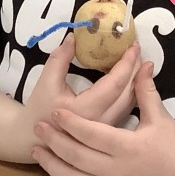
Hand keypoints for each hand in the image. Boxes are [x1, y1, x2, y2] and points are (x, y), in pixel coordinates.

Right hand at [21, 35, 140, 152]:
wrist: (35, 139)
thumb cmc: (39, 109)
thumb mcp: (46, 81)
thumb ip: (59, 58)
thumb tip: (74, 37)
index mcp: (85, 110)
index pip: (114, 84)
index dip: (127, 63)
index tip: (134, 46)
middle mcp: (100, 123)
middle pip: (128, 94)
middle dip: (136, 69)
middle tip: (139, 50)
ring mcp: (105, 131)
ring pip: (130, 104)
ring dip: (136, 81)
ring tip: (138, 62)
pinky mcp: (107, 134)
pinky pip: (125, 110)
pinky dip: (130, 93)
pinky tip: (130, 80)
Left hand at [32, 62, 174, 175]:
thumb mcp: (160, 118)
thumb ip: (146, 91)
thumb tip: (141, 63)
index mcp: (127, 148)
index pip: (91, 134)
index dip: (71, 124)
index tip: (56, 112)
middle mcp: (115, 171)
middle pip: (76, 156)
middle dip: (54, 141)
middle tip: (38, 126)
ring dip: (52, 164)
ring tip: (37, 149)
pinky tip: (57, 171)